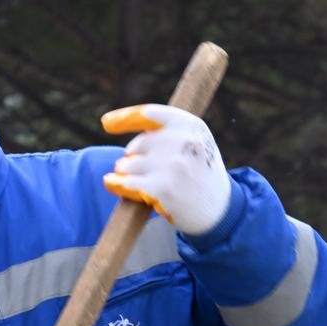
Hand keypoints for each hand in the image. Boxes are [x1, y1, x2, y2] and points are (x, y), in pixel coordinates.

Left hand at [101, 103, 232, 235]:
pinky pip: (127, 183)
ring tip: (144, 182)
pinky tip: (111, 183)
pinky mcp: (163, 188)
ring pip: (129, 165)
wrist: (220, 211)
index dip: (125, 118)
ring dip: (128, 174)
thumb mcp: (195, 143)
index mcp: (190, 125)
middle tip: (146, 172)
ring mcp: (173, 165)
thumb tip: (113, 122)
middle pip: (137, 145)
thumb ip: (166, 131)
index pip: (150, 114)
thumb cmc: (201, 174)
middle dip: (134, 158)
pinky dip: (116, 184)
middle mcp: (183, 141)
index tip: (106, 123)